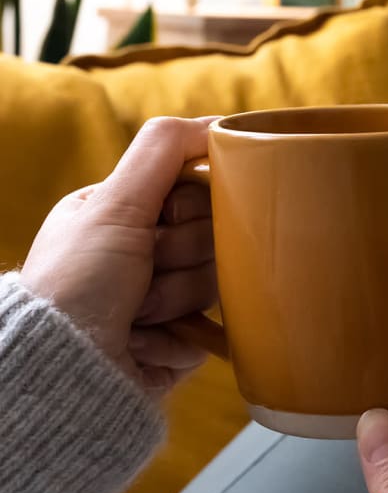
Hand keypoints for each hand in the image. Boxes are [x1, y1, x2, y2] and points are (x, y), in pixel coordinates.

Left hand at [19, 116, 217, 395]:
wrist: (65, 370)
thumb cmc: (77, 283)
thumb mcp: (114, 203)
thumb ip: (163, 151)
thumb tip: (218, 122)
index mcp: (126, 215)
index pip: (199, 192)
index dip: (191, 208)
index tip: (162, 222)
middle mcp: (145, 254)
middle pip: (214, 239)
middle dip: (180, 258)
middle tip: (141, 273)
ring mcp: (165, 299)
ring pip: (216, 285)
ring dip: (175, 301)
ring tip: (136, 316)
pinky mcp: (181, 341)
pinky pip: (213, 330)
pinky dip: (179, 338)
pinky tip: (146, 342)